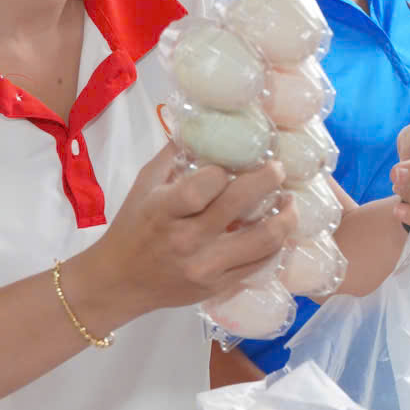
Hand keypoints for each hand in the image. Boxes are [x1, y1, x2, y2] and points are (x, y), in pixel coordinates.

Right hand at [75, 145, 288, 321]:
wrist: (119, 282)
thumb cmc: (132, 227)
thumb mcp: (144, 185)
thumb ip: (173, 156)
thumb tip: (204, 123)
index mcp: (163, 211)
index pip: (203, 186)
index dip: (224, 170)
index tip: (233, 162)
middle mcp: (186, 241)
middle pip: (239, 206)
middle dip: (268, 179)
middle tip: (278, 168)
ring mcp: (205, 267)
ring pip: (263, 240)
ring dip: (286, 216)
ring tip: (290, 201)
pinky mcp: (218, 286)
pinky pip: (261, 264)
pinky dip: (276, 244)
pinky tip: (278, 229)